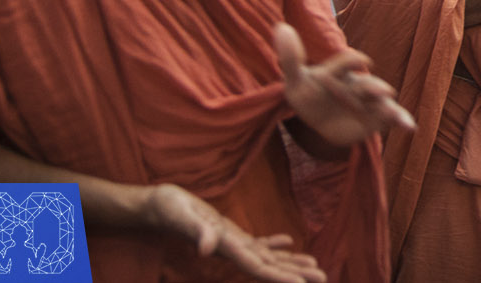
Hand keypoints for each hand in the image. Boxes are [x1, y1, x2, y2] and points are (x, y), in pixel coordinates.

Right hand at [141, 183, 325, 282]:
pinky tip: (288, 241)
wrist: (156, 206)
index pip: (258, 267)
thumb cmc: (169, 210)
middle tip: (323, 278)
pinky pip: (256, 242)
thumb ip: (197, 232)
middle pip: (268, 266)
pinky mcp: (229, 233)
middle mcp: (232, 249)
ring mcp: (232, 242)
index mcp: (226, 248)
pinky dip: (274, 243)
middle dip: (294, 273)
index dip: (280, 276)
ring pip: (266, 256)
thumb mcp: (183, 217)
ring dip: (289, 261)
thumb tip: (207, 249)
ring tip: (314, 266)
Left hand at [276, 23, 413, 147]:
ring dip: (388, 106)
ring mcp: (368, 102)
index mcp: (340, 71)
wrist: (319, 119)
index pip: (346, 63)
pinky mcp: (376, 119)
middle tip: (382, 91)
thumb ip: (290, 58)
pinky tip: (411, 127)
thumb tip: (281, 27)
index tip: (362, 61)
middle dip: (373, 88)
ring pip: (381, 101)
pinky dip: (403, 120)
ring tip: (394, 113)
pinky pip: (391, 117)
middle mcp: (358, 84)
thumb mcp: (295, 80)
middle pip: (367, 84)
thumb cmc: (308, 94)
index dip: (351, 62)